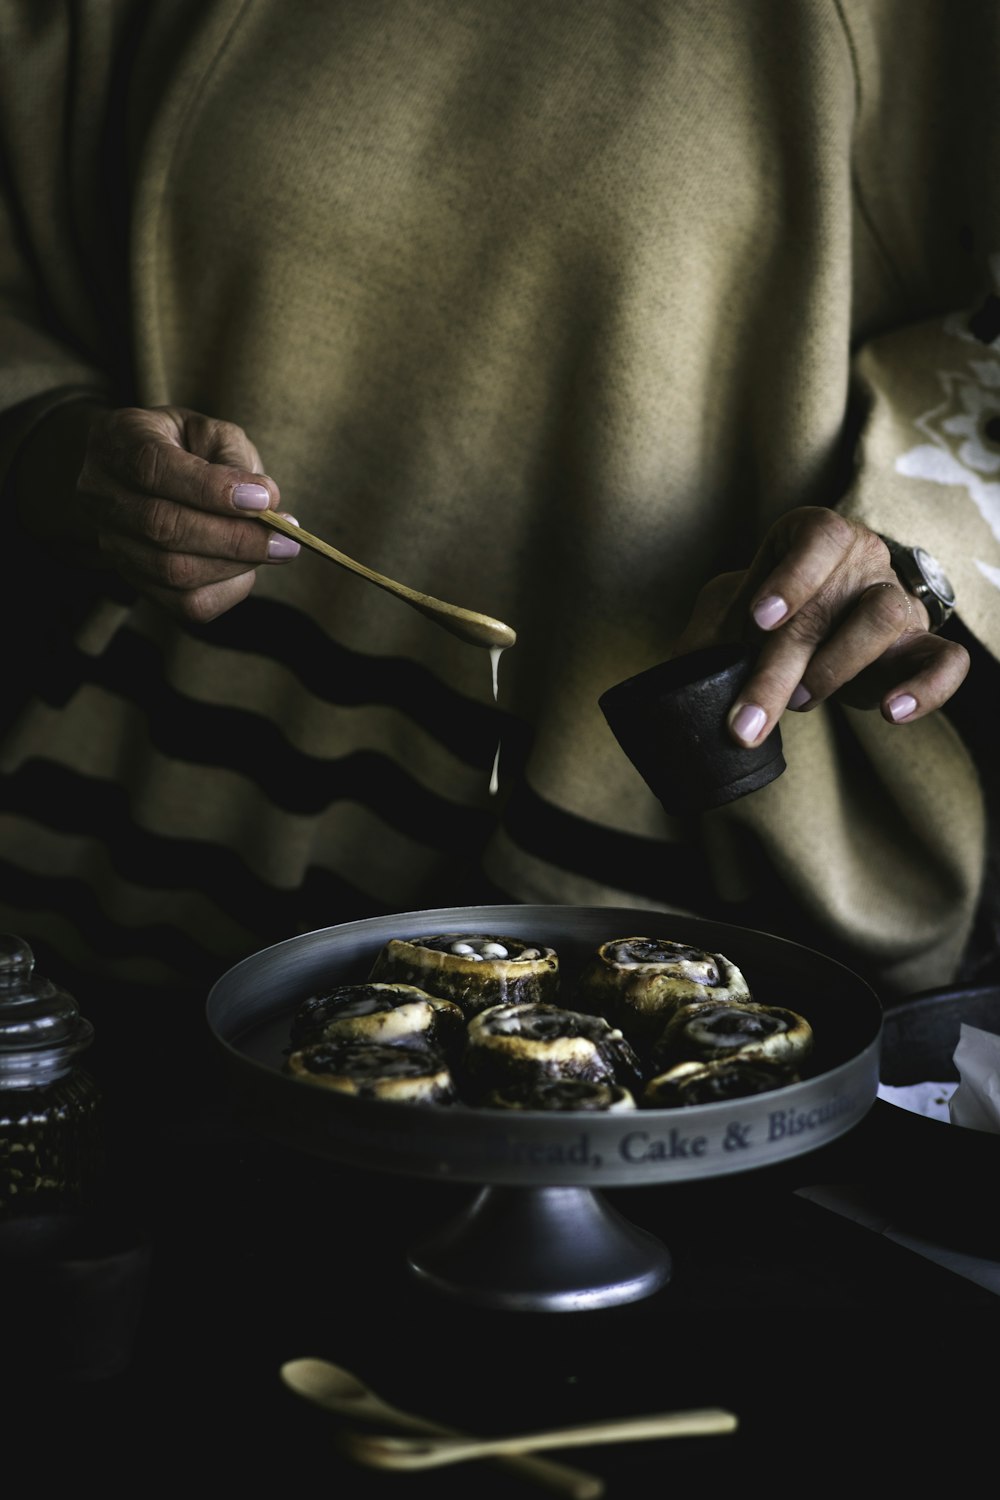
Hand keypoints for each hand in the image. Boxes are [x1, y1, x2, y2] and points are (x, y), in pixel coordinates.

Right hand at [23, 403, 298, 623]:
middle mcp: (100, 495)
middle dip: (234, 538)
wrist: (142, 474)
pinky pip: (182, 604)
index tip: (265, 500)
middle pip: (163, 528)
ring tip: (277, 549)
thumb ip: (234, 458)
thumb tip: (266, 501)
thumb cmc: (185, 447)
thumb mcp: (210, 433)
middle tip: (286, 539)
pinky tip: (247, 569)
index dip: (211, 489)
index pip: (154, 470)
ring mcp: (112, 543)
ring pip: (173, 571)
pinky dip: (226, 590)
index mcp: (116, 442)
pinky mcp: (135, 580)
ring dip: (235, 565)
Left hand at [671, 507, 969, 745]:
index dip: (791, 577)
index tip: (757, 620)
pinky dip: (926, 688)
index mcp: (817, 535)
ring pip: (886, 617)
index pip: (819, 538)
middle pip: (835, 600)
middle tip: (745, 720)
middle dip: (783, 665)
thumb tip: (689, 679)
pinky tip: (892, 712)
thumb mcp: (726, 616)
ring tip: (799, 701)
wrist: (800, 638)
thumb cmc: (760, 617)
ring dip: (835, 668)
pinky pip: (946, 661)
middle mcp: (864, 560)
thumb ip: (709, 638)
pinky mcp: (918, 647)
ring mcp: (897, 601)